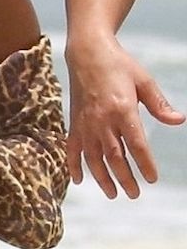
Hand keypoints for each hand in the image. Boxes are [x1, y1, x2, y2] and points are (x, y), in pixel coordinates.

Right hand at [66, 38, 182, 197]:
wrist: (87, 54)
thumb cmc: (120, 66)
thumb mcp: (145, 82)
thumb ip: (160, 105)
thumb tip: (179, 121)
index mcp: (122, 110)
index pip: (136, 144)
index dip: (144, 164)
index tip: (152, 179)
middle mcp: (101, 120)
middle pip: (114, 157)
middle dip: (125, 178)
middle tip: (134, 194)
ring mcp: (85, 123)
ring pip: (93, 158)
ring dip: (102, 178)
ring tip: (113, 193)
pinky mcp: (74, 123)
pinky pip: (72, 149)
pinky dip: (74, 165)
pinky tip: (79, 180)